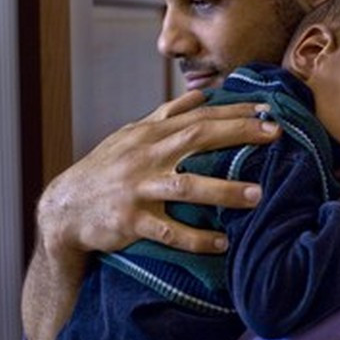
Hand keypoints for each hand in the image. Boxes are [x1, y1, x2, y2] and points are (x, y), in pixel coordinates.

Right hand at [36, 91, 281, 260]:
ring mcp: (138, 189)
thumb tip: (200, 96)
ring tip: (258, 194)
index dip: (234, 111)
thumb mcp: (131, 135)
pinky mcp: (130, 222)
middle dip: (238, 134)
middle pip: (197, 138)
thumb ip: (167, 115)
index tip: (267, 109)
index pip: (198, 116)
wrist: (64, 208)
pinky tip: (224, 243)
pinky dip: (196, 238)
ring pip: (185, 186)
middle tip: (275, 135)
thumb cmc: (106, 169)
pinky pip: (169, 232)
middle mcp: (145, 156)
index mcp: (149, 134)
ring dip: (223, 190)